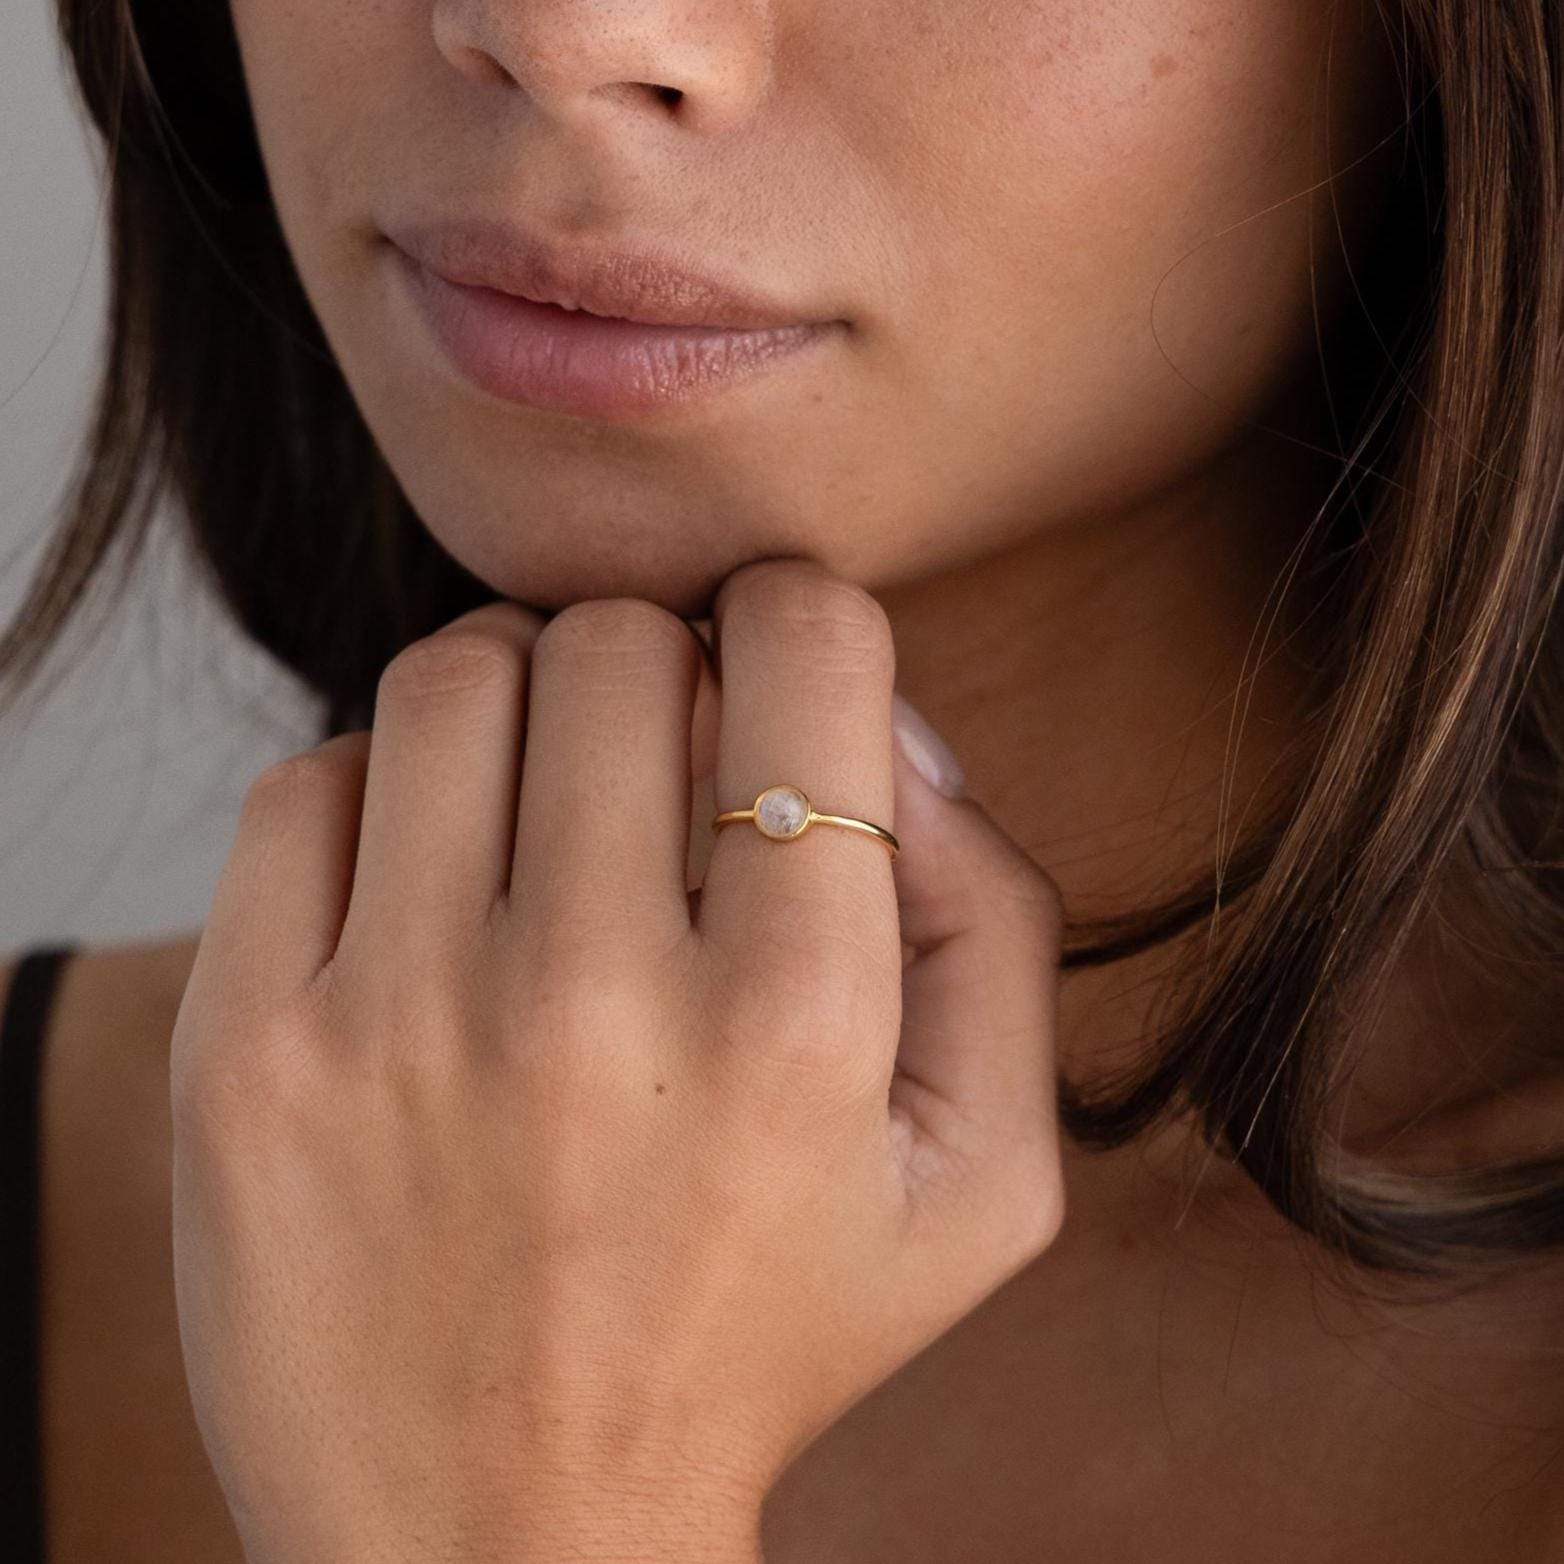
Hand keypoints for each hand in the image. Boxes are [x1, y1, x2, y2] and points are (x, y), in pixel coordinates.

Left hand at [169, 557, 1066, 1563]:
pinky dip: (379, 793)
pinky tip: (425, 887)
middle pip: (617, 641)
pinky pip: (308, 782)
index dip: (797, 622)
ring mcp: (399, 1024)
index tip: (770, 675)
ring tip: (537, 797)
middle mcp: (594, 1004)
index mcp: (801, 1022)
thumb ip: (995, 923)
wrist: (505, 1541)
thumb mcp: (979, 1176)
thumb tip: (897, 732)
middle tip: (653, 760)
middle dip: (656, 664)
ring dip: (516, 700)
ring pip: (457, 677)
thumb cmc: (762, 1337)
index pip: (804, 645)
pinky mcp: (248, 1054)